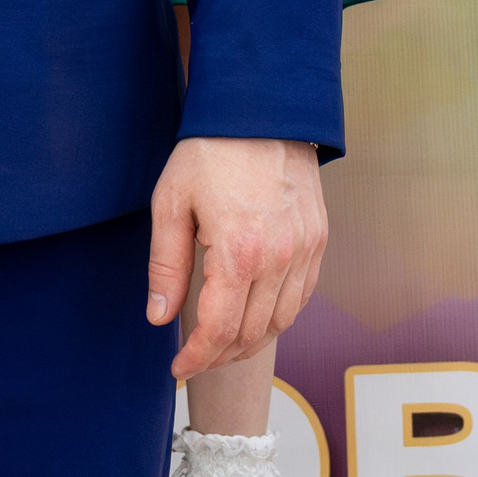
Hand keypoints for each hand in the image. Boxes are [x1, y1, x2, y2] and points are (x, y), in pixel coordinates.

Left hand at [147, 137, 326, 380]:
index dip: (197, 358)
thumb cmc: (210, 150)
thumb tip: (159, 317)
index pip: (219, 330)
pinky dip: (279, 316)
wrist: (262, 108)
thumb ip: (165, 265)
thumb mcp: (171, 201)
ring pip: (281, 322)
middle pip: (251, 334)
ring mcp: (305, 250)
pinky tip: (256, 314)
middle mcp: (279, 258)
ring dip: (250, 341)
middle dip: (220, 355)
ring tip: (222, 344)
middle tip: (195, 358)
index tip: (178, 368)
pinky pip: (302, 296)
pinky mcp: (319, 240)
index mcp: (238, 251)